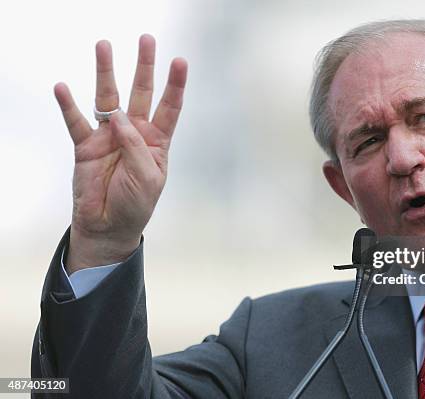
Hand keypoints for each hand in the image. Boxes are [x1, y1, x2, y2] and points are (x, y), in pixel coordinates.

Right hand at [54, 35, 187, 273]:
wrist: (109, 226)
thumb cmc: (136, 203)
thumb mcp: (148, 177)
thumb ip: (136, 145)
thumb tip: (118, 115)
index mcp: (157, 140)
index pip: (169, 106)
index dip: (175, 84)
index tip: (180, 61)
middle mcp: (134, 132)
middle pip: (140, 92)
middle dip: (144, 66)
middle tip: (146, 39)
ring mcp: (109, 136)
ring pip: (108, 97)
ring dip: (106, 72)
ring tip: (103, 46)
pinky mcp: (86, 145)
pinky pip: (76, 121)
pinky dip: (68, 105)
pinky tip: (62, 87)